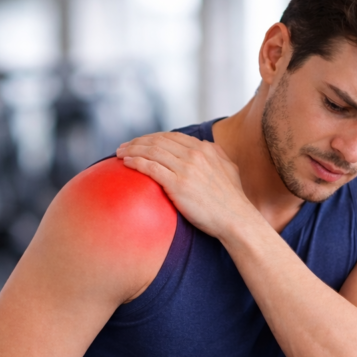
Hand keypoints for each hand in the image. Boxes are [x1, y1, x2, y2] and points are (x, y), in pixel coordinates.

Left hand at [117, 132, 257, 238]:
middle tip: (124, 146)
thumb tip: (208, 148)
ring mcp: (186, 168)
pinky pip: (151, 168)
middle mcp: (195, 154)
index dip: (153, 137)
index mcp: (206, 149)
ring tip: (120, 153)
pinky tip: (127, 163)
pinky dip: (137, 162)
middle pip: (158, 141)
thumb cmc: (233, 200)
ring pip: (152, 151)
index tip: (141, 142)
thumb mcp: (229, 169)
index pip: (172, 137)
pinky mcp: (178, 184)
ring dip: (132, 149)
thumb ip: (217, 156)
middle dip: (138, 141)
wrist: (236, 220)